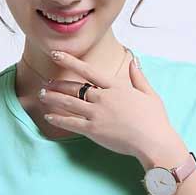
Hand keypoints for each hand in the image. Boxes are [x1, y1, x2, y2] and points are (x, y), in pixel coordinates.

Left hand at [40, 50, 182, 162]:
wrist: (153, 140)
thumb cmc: (154, 119)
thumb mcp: (149, 94)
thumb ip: (138, 77)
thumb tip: (134, 62)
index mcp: (115, 87)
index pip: (88, 70)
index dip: (70, 61)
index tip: (56, 54)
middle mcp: (103, 97)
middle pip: (74, 88)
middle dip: (58, 84)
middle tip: (46, 82)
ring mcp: (96, 113)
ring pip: (69, 103)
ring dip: (53, 98)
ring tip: (41, 95)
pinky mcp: (93, 130)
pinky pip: (71, 123)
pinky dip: (58, 119)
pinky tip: (48, 116)